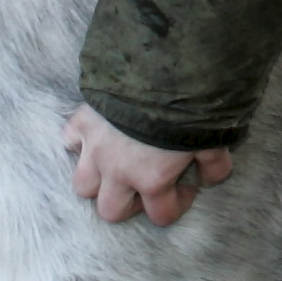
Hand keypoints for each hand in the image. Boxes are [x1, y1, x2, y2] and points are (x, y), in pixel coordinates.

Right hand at [65, 103, 233, 224]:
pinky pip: (68, 141)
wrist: (160, 65)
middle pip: (110, 211)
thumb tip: (209, 176)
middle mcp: (118, 171)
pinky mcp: (82, 121)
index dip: (176, 204)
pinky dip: (79, 143)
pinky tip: (96, 135)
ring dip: (99, 180)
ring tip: (116, 166)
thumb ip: (213, 163)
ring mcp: (95, 148)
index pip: (161, 215)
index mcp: (152, 179)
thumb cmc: (190, 105)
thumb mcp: (213, 137)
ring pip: (82, 185)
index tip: (185, 186)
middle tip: (145, 185)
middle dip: (129, 204)